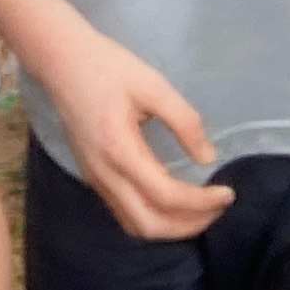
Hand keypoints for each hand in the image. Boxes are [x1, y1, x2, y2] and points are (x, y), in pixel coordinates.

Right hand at [37, 29, 235, 240]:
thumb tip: (207, 158)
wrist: (61, 60)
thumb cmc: (108, 67)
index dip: (202, 202)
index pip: (166, 196)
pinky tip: (172, 203)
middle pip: (150, 225)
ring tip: (200, 210)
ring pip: (135, 225)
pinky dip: (153, 219)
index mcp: (120, 151)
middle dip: (189, 225)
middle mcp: (105, 175)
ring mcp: (95, 179)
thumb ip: (184, 121)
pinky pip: (125, 213)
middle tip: (218, 209)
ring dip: (171, 228)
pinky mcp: (93, 176)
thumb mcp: (153, 85)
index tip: (228, 193)